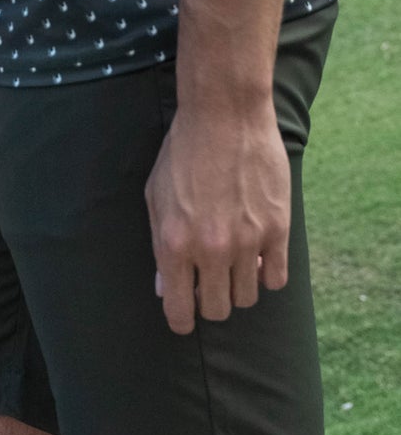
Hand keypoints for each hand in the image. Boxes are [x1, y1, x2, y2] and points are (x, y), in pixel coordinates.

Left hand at [145, 103, 291, 335]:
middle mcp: (210, 249)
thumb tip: (164, 288)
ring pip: (248, 298)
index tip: (186, 316)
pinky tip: (259, 256)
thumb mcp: (155, 196)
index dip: (182, 319)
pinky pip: (277, 279)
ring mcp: (247, 242)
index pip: (180, 310)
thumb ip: (159, 245)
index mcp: (174, 243)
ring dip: (239, 285)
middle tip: (209, 281)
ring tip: (234, 262)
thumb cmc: (182, 152)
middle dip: (211, 301)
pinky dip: (267, 273)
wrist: (225, 115)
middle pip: (218, 309)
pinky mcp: (278, 230)